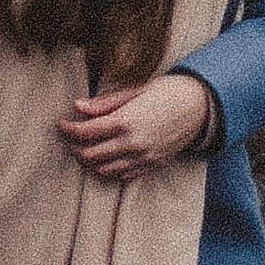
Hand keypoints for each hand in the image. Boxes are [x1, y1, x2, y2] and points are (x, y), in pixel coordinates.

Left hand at [59, 73, 214, 182]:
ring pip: (104, 169)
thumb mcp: (136, 90)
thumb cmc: (169, 91)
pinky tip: (107, 157)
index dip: (68, 129)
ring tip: (85, 148)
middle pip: (90, 155)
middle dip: (74, 147)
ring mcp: (143, 157)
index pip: (85, 132)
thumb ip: (105, 103)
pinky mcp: (152, 164)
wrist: (202, 105)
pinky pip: (123, 175)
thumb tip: (78, 107)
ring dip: (89, 161)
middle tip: (70, 138)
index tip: (61, 124)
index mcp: (126, 121)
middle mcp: (132, 143)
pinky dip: (109, 169)